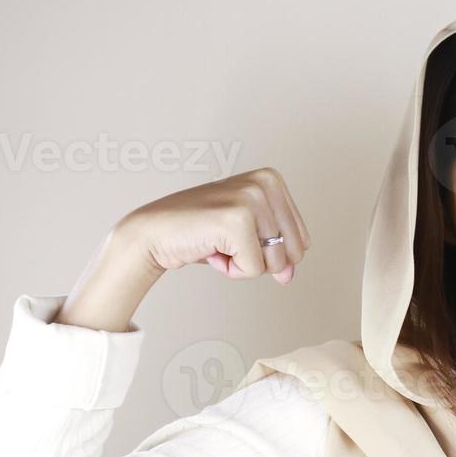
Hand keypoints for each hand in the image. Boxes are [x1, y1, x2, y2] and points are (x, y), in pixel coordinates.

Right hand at [109, 167, 311, 283]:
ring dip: (243, 264)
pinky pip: (253, 269)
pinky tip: (210, 249)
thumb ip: (277, 255)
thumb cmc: (200, 234)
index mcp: (272, 180)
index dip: (269, 251)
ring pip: (274, 263)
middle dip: (260, 260)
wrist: (154, 233)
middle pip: (293, 253)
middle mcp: (265, 183)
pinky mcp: (236, 219)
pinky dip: (230, 269)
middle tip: (226, 241)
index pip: (302, 241)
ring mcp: (251, 198)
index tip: (237, 235)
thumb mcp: (248, 240)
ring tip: (217, 243)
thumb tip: (289, 276)